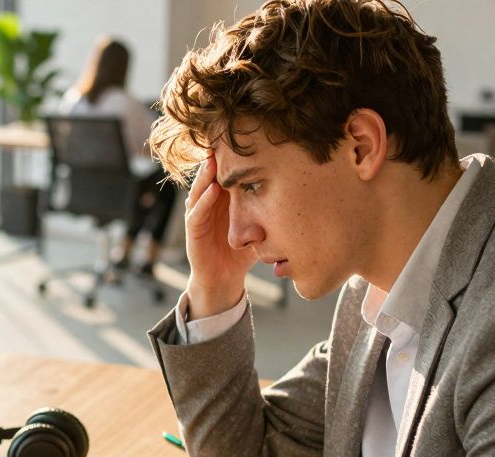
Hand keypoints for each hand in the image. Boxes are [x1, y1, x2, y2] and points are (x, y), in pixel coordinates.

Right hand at [184, 150, 255, 318]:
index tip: (243, 139)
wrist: (224, 280)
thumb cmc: (242, 252)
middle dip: (216, 158)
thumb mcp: (259, 227)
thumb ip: (270, 211)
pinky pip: (196, 213)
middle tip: (223, 139)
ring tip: (213, 159)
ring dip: (206, 175)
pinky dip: (203, 201)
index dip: (232, 157)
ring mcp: (198, 215)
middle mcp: (208, 203)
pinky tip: (212, 190)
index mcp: (223, 199)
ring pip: (200, 189)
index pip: (226, 173)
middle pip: (210, 176)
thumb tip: (301, 195)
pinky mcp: (193, 231)